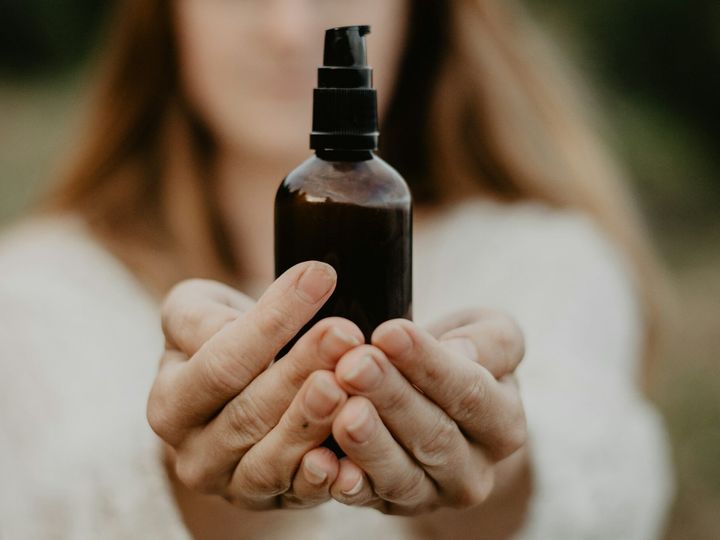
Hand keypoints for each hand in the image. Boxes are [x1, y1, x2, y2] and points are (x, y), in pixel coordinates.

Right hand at [147, 261, 365, 509]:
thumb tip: (256, 305)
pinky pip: (299, 497)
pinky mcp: (272, 504)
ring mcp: (232, 485)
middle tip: (346, 335)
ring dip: (314, 423)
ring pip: (274, 459)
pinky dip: (325, 480)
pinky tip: (349, 458)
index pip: (222, 362)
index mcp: (169, 403)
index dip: (273, 322)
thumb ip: (208, 312)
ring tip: (350, 385)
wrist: (237, 394)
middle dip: (302, 369)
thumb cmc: (220, 342)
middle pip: (250, 412)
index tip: (322, 279)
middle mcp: (192, 454)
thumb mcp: (197, 314)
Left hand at [326, 311, 526, 514]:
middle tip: (353, 366)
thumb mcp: (489, 334)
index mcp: (504, 425)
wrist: (433, 395)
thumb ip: (489, 342)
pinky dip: (345, 484)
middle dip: (390, 397)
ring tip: (342, 409)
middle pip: (433, 436)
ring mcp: (432, 496)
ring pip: (401, 475)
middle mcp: (474, 471)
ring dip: (368, 443)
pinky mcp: (389, 507)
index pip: (470, 394)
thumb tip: (460, 352)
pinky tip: (325, 462)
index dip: (428, 364)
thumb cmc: (462, 355)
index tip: (389, 332)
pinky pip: (367, 501)